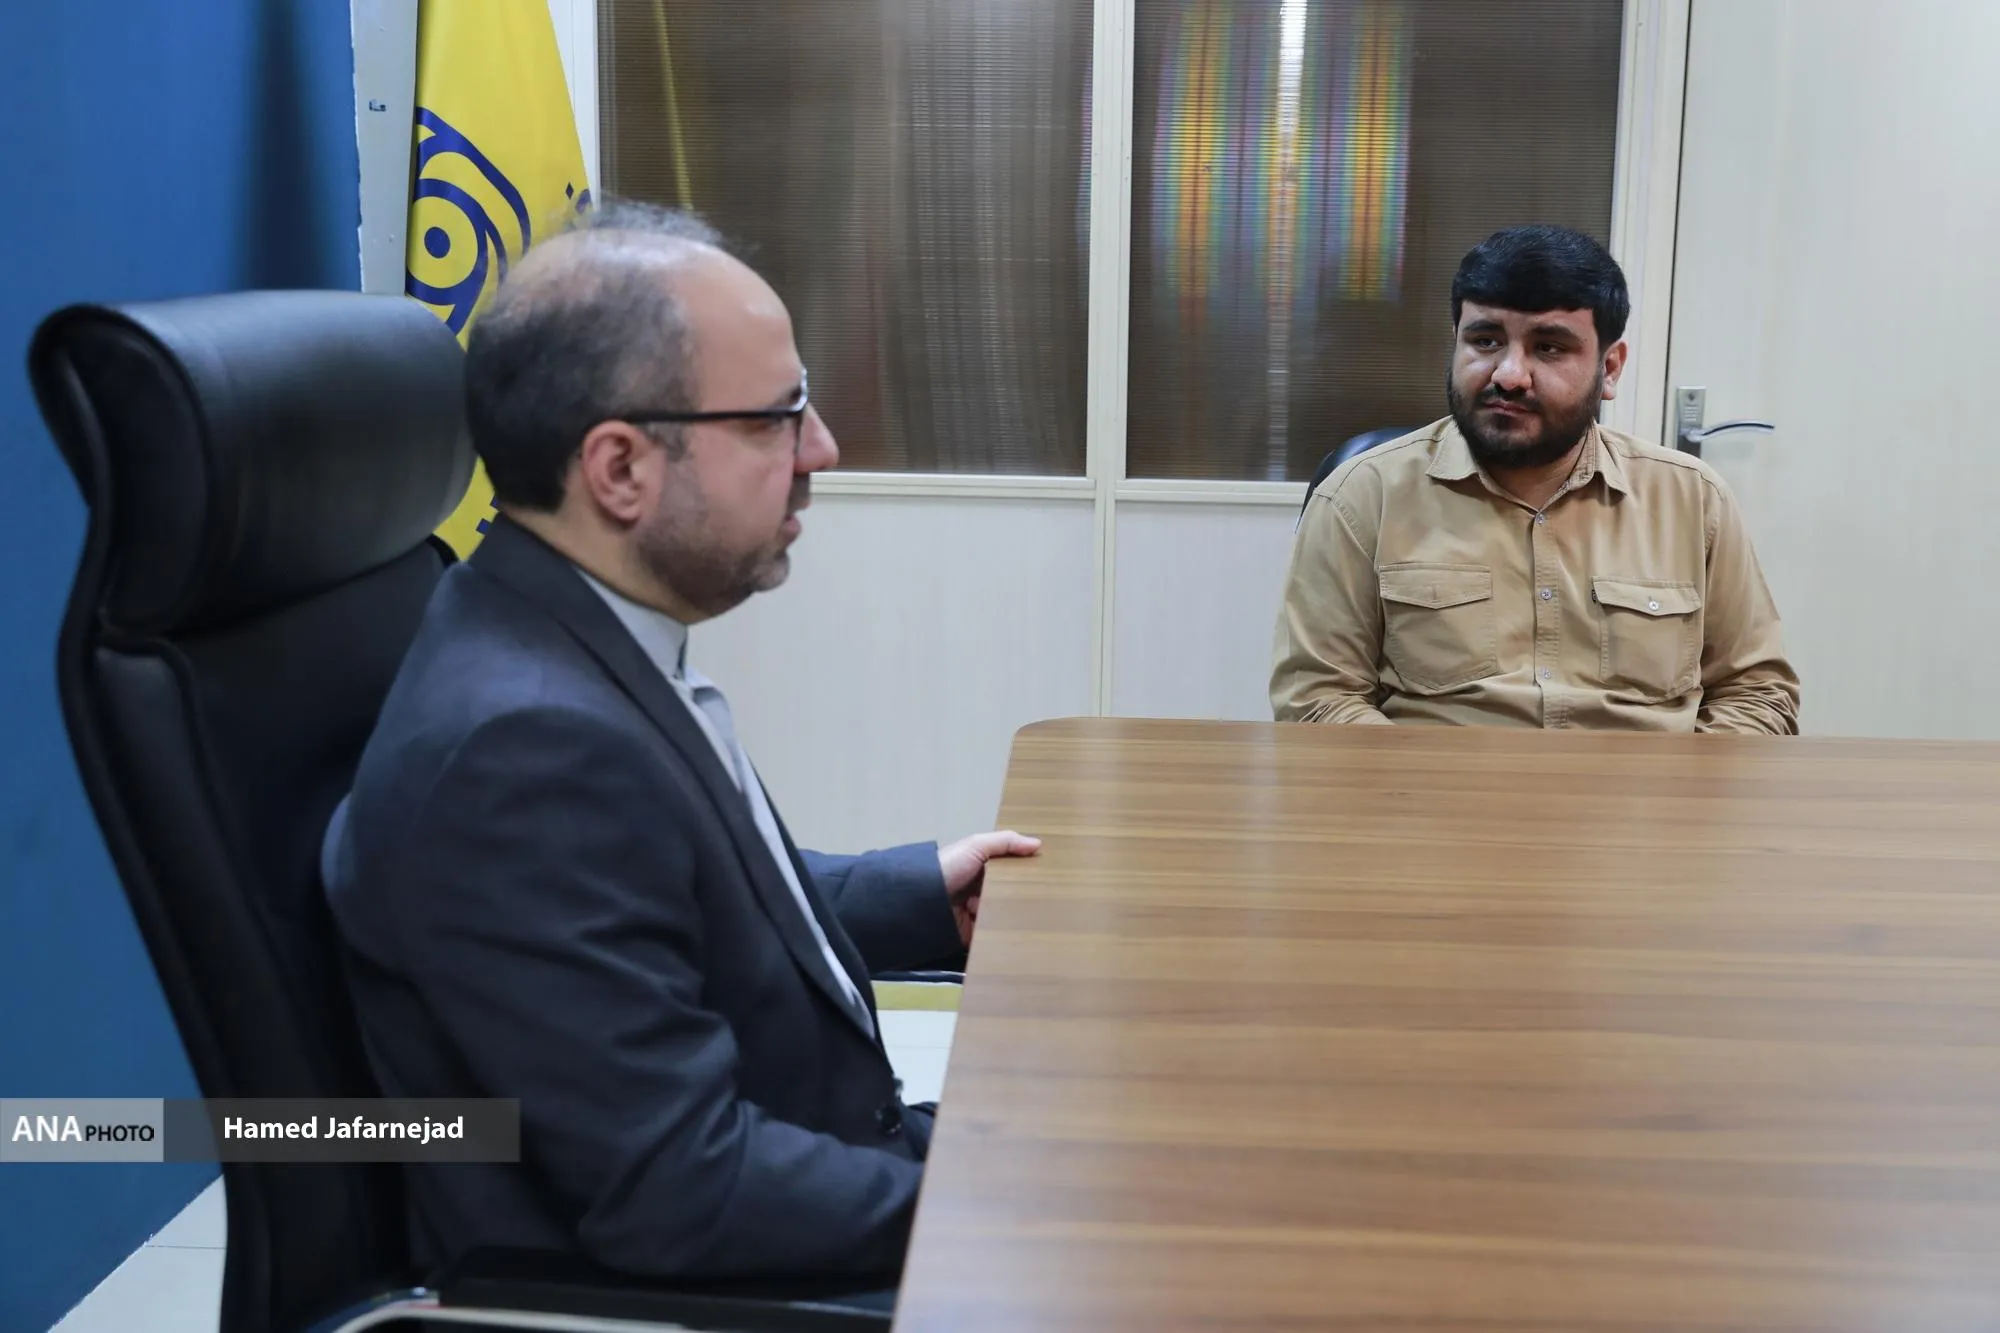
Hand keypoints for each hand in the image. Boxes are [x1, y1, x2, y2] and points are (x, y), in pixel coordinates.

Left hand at [938, 830, 1040, 944]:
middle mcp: (981, 891)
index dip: (1027, 873)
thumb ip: (1006, 842)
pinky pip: (992, 936)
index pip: (1011, 872)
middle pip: (1010, 896)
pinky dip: (1002, 935)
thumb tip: (1038, 844)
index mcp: (982, 870)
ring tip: (1035, 917)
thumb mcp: (976, 846)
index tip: (1049, 876)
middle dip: (1023, 898)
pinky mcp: (973, 934)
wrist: (920, 899)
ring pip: (1004, 917)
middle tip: (1047, 901)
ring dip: (1014, 917)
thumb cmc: (949, 867)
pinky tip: (1018, 933)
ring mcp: (977, 914)